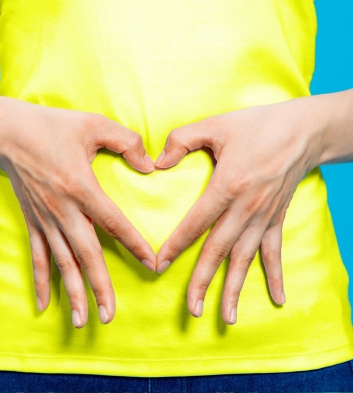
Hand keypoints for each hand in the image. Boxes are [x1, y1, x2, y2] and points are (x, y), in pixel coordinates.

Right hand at [0, 98, 156, 327]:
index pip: (114, 223)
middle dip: (99, 286)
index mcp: (81, 187)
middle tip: (109, 315)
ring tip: (82, 321)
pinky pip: (37, 256)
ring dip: (72, 293)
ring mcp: (45, 219)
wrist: (7, 132)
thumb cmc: (52, 126)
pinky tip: (44, 305)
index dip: (135, 244)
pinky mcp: (32, 221)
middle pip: (86, 254)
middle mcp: (62, 209)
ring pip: (62, 262)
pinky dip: (41, 281)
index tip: (152, 264)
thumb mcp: (94, 124)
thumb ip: (127, 142)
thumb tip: (150, 165)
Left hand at [154, 96, 322, 324]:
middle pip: (218, 250)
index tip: (158, 266)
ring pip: (245, 259)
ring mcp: (264, 217)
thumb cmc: (257, 125)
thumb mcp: (215, 124)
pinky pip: (275, 252)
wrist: (303, 130)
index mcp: (228, 185)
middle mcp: (246, 208)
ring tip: (227, 317)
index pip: (195, 223)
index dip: (175, 246)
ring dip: (235, 288)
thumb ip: (181, 140)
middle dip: (203, 281)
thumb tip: (157, 162)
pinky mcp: (277, 218)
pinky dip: (275, 276)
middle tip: (191, 310)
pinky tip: (278, 299)